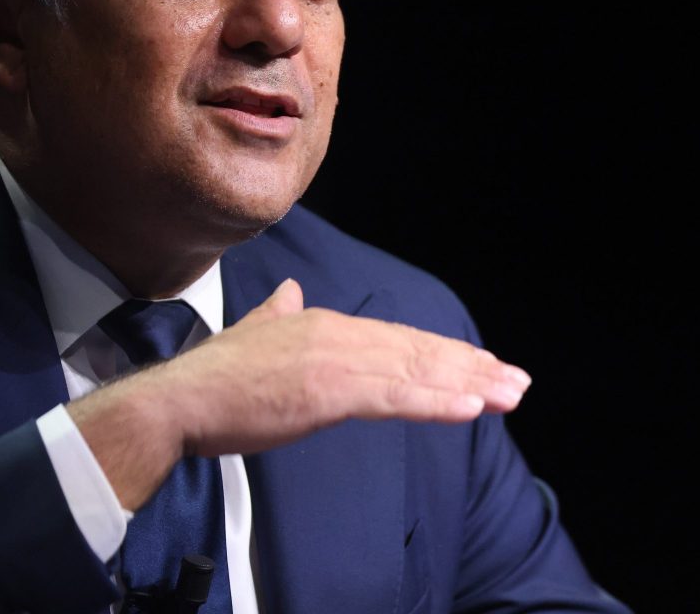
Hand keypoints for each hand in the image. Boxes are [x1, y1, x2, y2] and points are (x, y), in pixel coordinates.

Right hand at [68, 279, 530, 509]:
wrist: (183, 398)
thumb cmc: (216, 378)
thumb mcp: (254, 333)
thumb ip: (276, 313)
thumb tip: (288, 290)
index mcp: (322, 325)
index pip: (396, 340)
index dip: (442, 354)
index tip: (481, 366)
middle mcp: (336, 335)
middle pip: (416, 352)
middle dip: (470, 368)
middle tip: (516, 383)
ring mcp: (334, 362)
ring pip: (414, 372)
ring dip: (467, 385)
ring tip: (507, 397)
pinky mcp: (327, 392)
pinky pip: (393, 398)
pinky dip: (434, 402)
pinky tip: (468, 408)